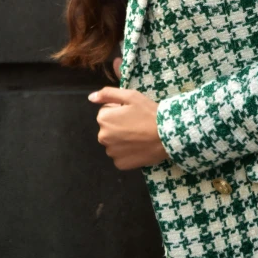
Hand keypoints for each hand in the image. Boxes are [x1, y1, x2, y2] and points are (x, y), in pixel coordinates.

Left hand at [87, 55, 170, 169]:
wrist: (167, 135)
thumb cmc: (149, 113)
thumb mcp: (130, 96)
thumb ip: (107, 94)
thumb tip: (90, 97)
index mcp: (103, 119)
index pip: (106, 112)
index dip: (120, 110)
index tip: (133, 112)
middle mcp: (102, 137)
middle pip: (109, 128)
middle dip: (119, 125)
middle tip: (137, 123)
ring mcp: (111, 153)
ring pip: (114, 142)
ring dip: (122, 139)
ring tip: (139, 135)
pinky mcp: (120, 164)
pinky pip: (120, 155)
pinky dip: (127, 152)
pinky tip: (139, 146)